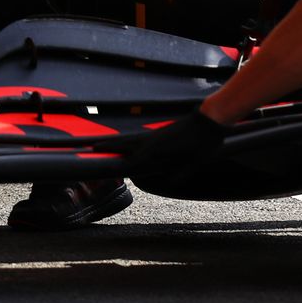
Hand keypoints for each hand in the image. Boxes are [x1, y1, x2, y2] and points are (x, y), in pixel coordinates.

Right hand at [107, 110, 225, 182]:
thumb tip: (167, 181)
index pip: (134, 160)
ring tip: (101, 143)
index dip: (121, 166)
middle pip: (125, 144)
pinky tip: (126, 144)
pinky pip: (137, 137)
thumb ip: (180, 172)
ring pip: (129, 139)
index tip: (108, 170)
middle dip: (109, 146)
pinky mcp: (159, 132)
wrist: (209, 121)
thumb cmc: (204, 143)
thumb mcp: (195, 163)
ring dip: (115, 142)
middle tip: (92, 148)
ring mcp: (154, 134)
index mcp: (158, 148)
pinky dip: (126, 140)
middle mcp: (152, 140)